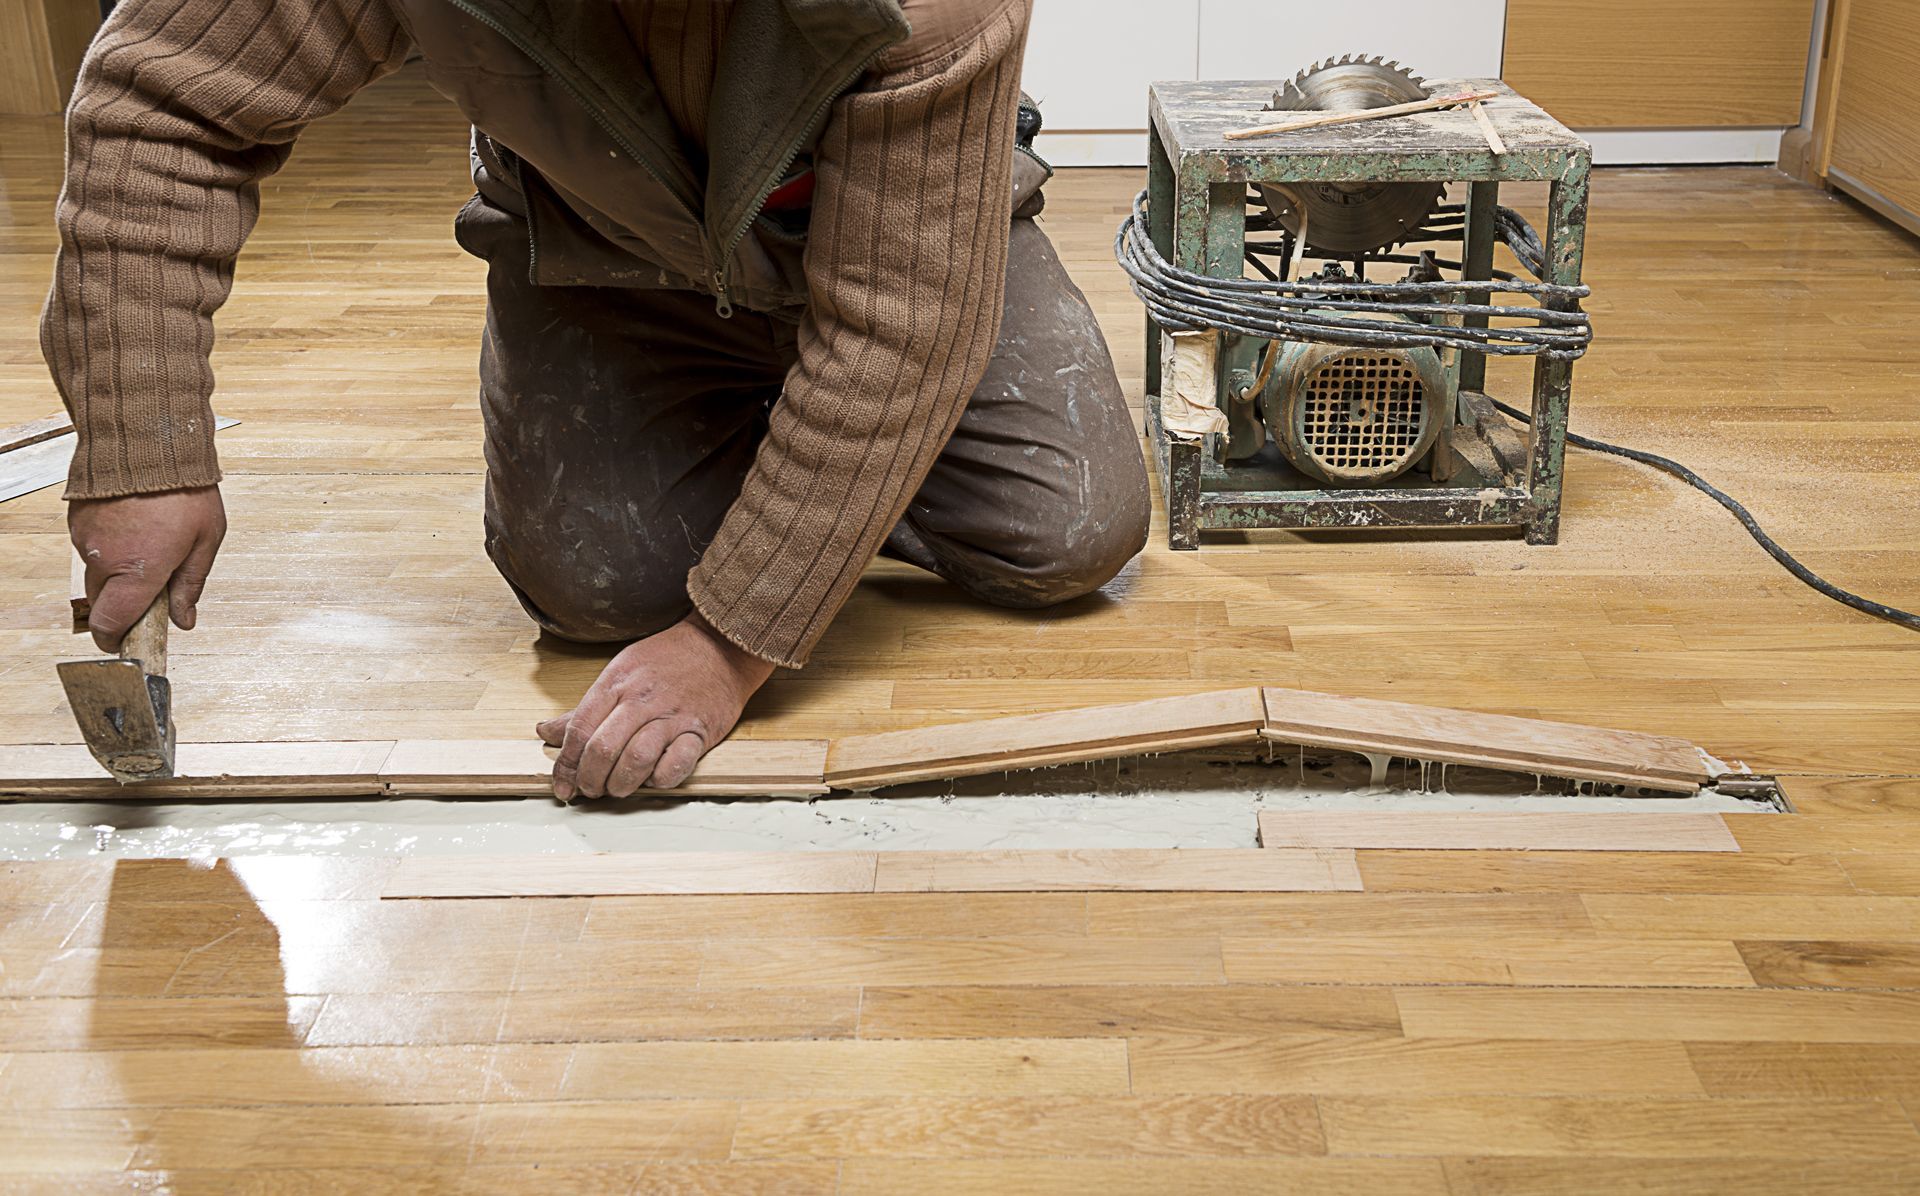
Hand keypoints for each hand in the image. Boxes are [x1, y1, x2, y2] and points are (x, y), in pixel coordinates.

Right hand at [68, 486, 226, 651]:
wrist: (148, 442)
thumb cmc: (185, 491)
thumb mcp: (205, 541)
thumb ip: (190, 584)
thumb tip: (183, 621)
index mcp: (139, 571)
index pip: (112, 623)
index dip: (114, 640)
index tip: (123, 644)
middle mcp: (104, 560)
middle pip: (102, 602)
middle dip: (121, 603)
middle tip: (150, 587)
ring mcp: (86, 540)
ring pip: (95, 572)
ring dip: (116, 570)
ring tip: (149, 542)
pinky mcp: (77, 521)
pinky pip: (90, 547)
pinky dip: (108, 546)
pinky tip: (133, 525)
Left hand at [537, 613, 774, 798]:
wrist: (720, 644)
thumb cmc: (668, 658)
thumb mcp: (619, 671)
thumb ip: (585, 708)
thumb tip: (546, 732)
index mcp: (616, 683)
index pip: (579, 730)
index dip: (565, 765)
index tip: (562, 785)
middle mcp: (641, 700)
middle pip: (603, 749)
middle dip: (589, 779)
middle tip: (589, 790)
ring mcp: (671, 716)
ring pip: (635, 760)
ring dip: (620, 784)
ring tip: (617, 789)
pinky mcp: (699, 731)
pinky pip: (676, 765)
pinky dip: (660, 780)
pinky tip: (653, 779)